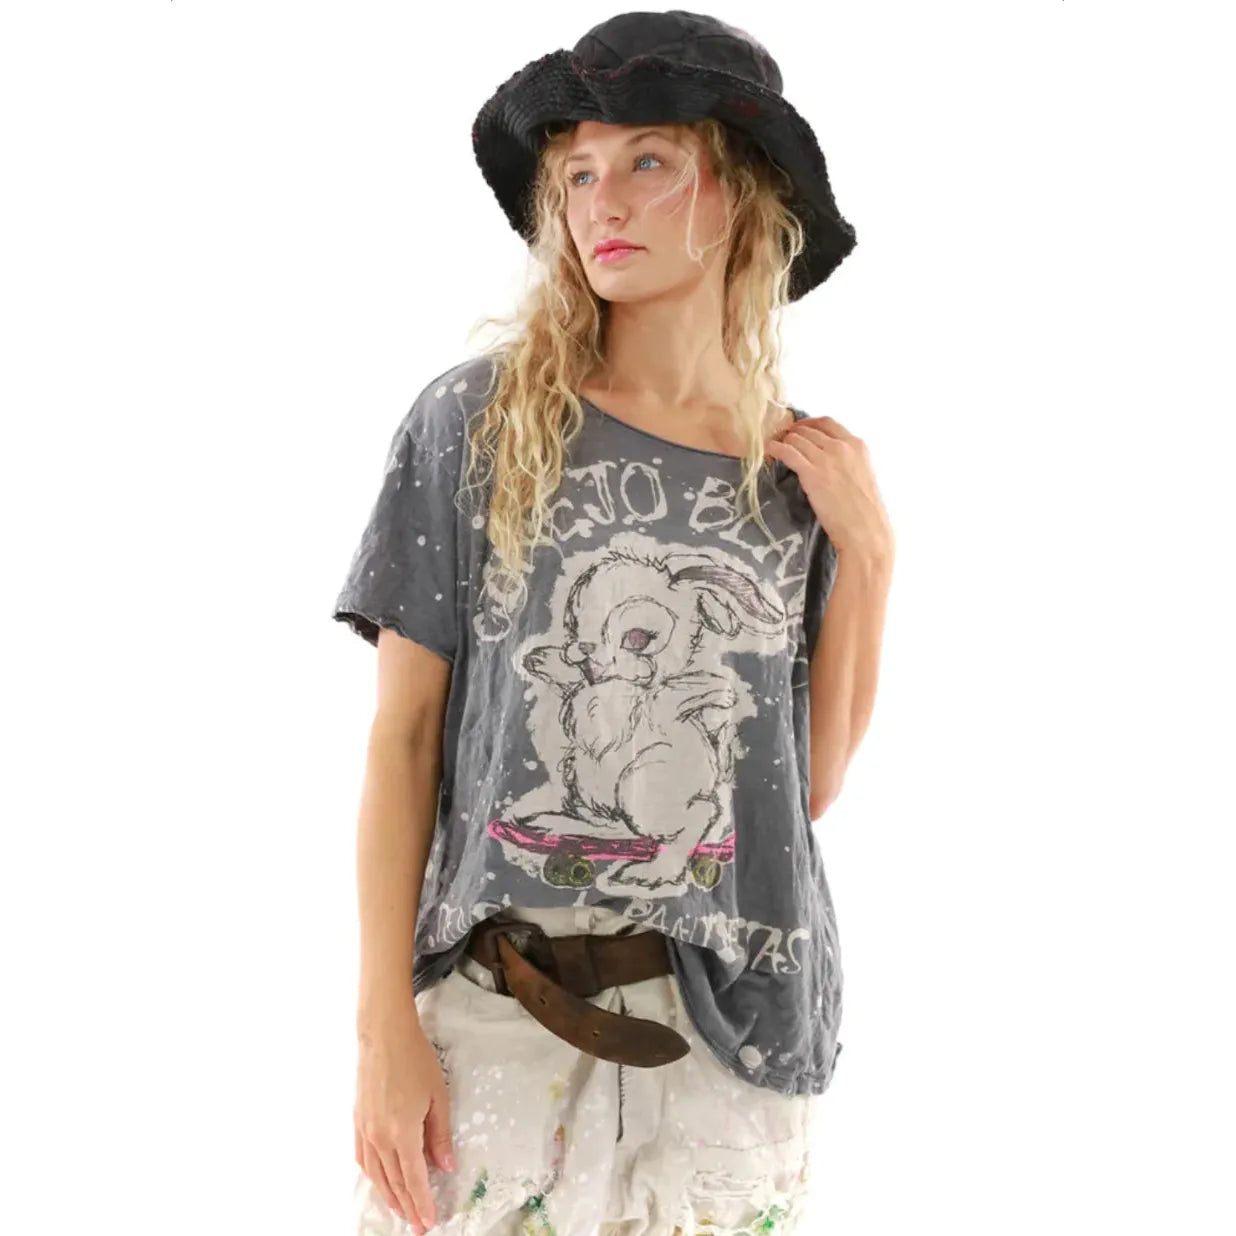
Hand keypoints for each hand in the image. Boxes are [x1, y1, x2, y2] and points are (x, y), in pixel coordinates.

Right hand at [355, 1011, 454, 1234]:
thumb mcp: (438, 1096)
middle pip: (394, 1181)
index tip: (429, 1221)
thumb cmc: (415, 1060)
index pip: (413, 1178)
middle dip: (407, 1206)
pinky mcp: (357, 1121)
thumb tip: (445, 1165)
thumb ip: (440, 1135)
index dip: (422, 1202)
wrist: (384, 1035)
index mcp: (402, 1132)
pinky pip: (363, 1158)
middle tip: (417, 1224)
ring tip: (400, 1210)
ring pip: (376, 1174)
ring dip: (389, 1196)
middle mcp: (379, 1137)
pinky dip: (373, 1176)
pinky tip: (379, 1181)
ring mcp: (365, 1130)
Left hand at [766, 415, 893, 558]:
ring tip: (774, 448)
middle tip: (780, 441)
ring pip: (796, 438)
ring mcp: (827, 458)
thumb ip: (847, 461)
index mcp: (857, 445)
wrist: (865, 531)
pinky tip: (769, 452)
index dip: (808, 424)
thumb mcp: (862, 475)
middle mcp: (842, 447)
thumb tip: (827, 459)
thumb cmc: (865, 512)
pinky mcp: (812, 474)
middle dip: (792, 433)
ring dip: (782, 441)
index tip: (798, 430)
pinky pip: (787, 452)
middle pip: (808, 429)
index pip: (827, 422)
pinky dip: (775, 449)